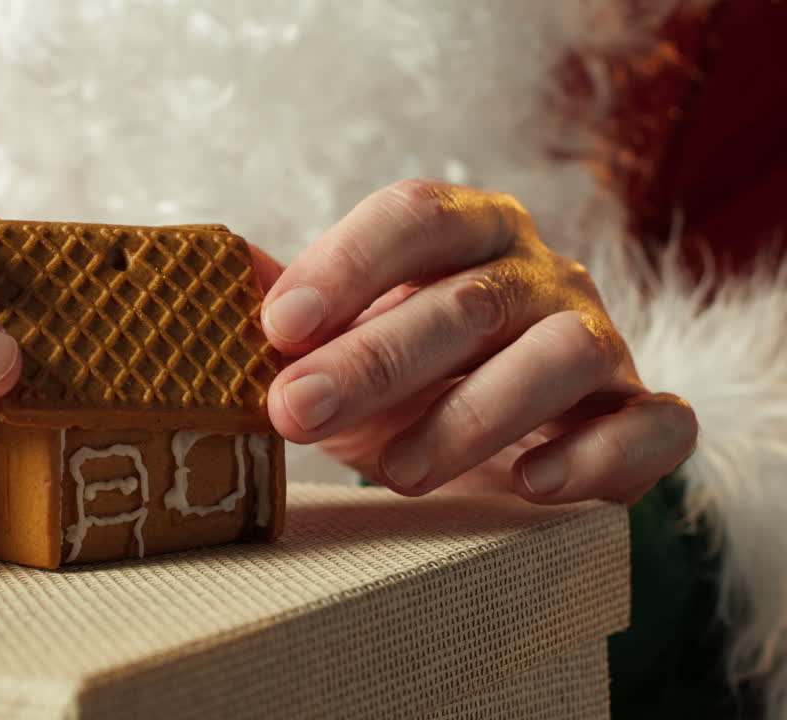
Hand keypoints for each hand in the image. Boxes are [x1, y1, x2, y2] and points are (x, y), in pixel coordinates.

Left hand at [257, 180, 696, 503]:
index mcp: (468, 232)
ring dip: (472, 415)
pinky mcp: (641, 414)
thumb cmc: (411, 372)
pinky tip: (530, 484)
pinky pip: (648, 427)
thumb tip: (216, 271)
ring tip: (396, 471)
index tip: (276, 328)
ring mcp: (599, 340)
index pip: (415, 215)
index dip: (346, 264)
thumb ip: (292, 302)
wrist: (506, 430)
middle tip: (295, 410)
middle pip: (468, 298)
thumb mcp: (344, 334)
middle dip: (375, 359)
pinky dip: (594, 455)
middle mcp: (539, 274)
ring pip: (560, 355)